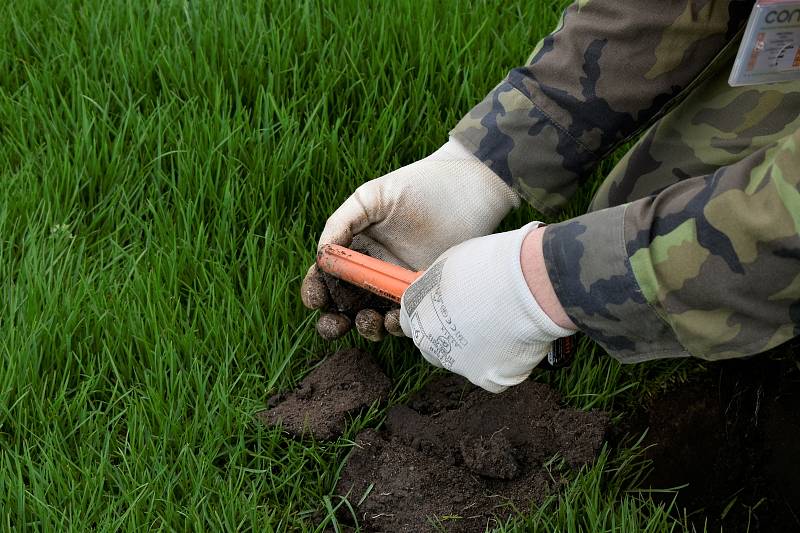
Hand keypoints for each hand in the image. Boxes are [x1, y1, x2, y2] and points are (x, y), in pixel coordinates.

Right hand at [302, 137, 518, 340]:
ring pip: (373, 318)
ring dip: (364, 327)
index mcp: (356, 247)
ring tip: (369, 321)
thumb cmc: (419, 185)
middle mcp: (374, 270)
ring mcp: (399, 285)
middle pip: (344, 305)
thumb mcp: (372, 196)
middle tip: (335, 325)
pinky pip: (406, 318)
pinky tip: (395, 318)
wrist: (468, 189)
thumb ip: (342, 222)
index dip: (316, 290)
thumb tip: (321, 255)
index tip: (316, 298)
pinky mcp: (425, 294)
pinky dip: (396, 325)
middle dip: (333, 321)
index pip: (327, 276)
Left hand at [399, 222, 574, 392]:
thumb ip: (439, 286)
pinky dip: (507, 362)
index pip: (411, 322)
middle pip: (435, 346)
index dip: (432, 316)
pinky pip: (495, 374)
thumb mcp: (450, 264)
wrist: (525, 284)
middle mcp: (429, 342)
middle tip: (481, 318)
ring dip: (481, 348)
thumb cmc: (490, 264)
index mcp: (415, 312)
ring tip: (506, 324)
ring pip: (466, 361)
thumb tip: (444, 292)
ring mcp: (457, 363)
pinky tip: (518, 340)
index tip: (450, 311)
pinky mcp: (487, 379)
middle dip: (453, 336)